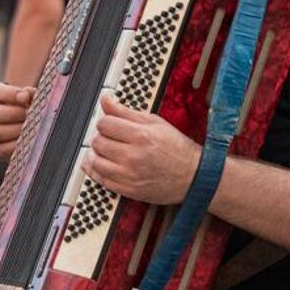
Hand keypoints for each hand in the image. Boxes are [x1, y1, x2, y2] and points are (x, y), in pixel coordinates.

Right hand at [0, 81, 34, 162]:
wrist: (30, 129)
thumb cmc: (29, 109)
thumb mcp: (30, 98)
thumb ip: (30, 94)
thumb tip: (28, 95)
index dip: (10, 94)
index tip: (26, 97)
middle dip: (14, 113)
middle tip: (30, 115)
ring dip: (16, 130)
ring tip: (31, 129)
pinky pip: (1, 149)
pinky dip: (16, 146)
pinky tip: (28, 141)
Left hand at [83, 93, 200, 204]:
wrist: (193, 176)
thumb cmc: (176, 149)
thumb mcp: (155, 122)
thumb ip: (126, 112)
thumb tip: (106, 100)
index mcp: (141, 136)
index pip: (104, 124)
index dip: (106, 122)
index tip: (111, 124)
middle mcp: (133, 156)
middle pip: (98, 142)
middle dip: (102, 137)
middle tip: (110, 137)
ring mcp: (129, 175)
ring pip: (96, 162)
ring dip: (97, 154)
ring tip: (105, 151)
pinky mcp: (128, 190)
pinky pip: (101, 180)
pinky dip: (97, 171)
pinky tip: (102, 165)